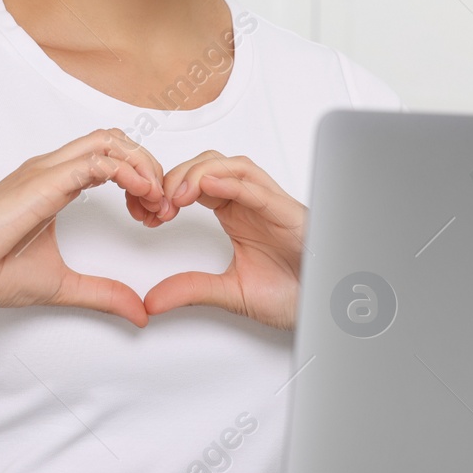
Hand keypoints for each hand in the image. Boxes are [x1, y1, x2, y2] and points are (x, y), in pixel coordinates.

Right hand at [0, 128, 172, 327]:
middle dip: (149, 166)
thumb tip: (140, 314)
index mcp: (54, 183)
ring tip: (155, 202)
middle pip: (116, 139)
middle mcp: (51, 169)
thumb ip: (103, 294)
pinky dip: (127, 172)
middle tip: (161, 207)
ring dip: (142, 166)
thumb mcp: (63, 286)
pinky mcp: (43, 182)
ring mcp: (45, 171)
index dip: (141, 178)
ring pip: (110, 141)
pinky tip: (140, 198)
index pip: (110, 156)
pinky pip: (96, 161)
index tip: (152, 216)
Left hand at [141, 152, 306, 330]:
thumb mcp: (229, 293)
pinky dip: (231, 182)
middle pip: (209, 165)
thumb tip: (152, 299)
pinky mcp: (287, 212)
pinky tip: (206, 188)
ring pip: (232, 165)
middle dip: (177, 176)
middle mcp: (251, 202)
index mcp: (236, 214)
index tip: (146, 212)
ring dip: (199, 173)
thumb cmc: (293, 294)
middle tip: (155, 203)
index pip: (196, 183)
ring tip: (176, 195)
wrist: (326, 308)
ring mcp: (270, 204)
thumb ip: (191, 290)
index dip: (168, 189)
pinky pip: (258, 187)